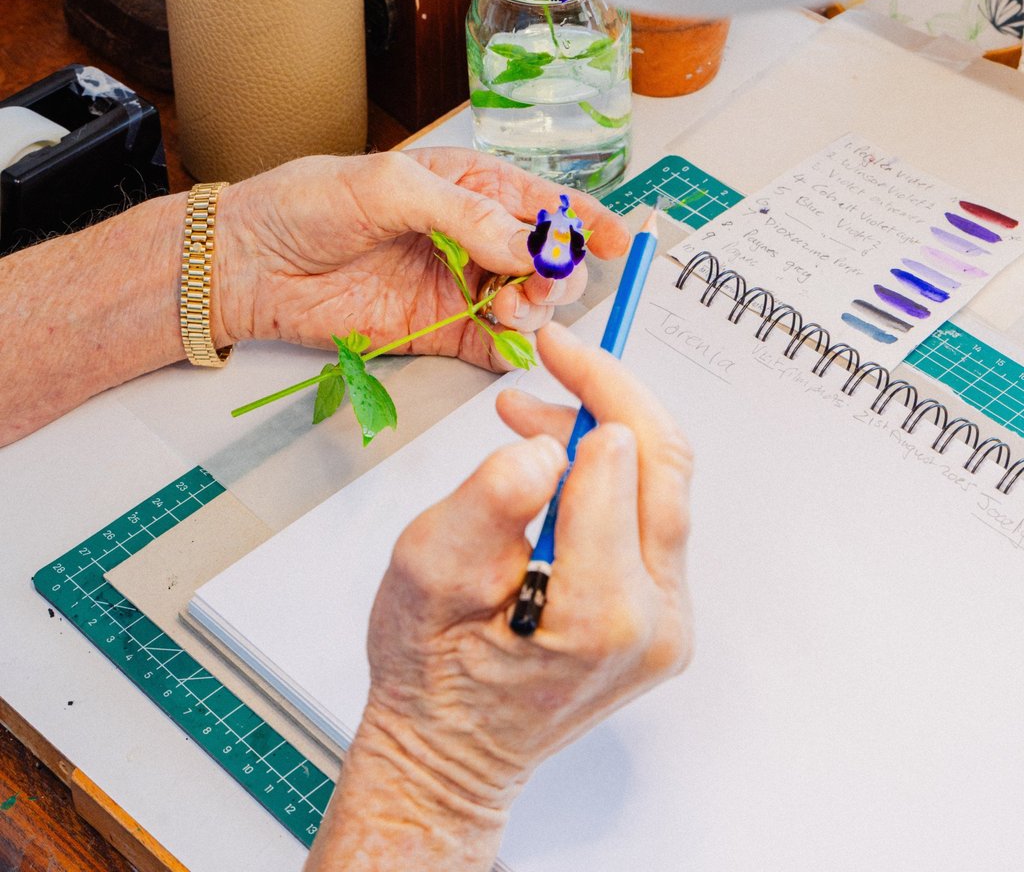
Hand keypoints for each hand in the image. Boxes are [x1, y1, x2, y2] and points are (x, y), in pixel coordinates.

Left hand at [213, 148, 627, 368]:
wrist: (250, 264)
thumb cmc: (308, 204)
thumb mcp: (389, 186)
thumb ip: (465, 212)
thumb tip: (523, 243)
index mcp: (470, 187)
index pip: (544, 202)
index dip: (586, 220)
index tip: (616, 240)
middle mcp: (473, 237)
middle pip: (549, 259)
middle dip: (560, 271)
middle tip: (541, 280)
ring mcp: (459, 287)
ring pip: (530, 304)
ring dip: (537, 308)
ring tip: (510, 306)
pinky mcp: (440, 332)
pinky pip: (494, 347)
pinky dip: (513, 349)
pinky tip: (507, 341)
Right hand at [349, 322, 692, 820]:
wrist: (450, 752)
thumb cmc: (430, 671)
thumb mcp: (427, 571)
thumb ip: (490, 499)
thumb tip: (549, 446)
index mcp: (602, 612)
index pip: (620, 462)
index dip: (587, 391)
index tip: (552, 349)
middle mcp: (654, 622)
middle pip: (665, 466)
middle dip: (612, 395)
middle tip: (561, 355)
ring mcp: (665, 624)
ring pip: (660, 487)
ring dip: (606, 434)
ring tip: (532, 419)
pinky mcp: (660, 617)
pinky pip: (650, 518)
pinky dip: (609, 475)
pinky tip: (558, 462)